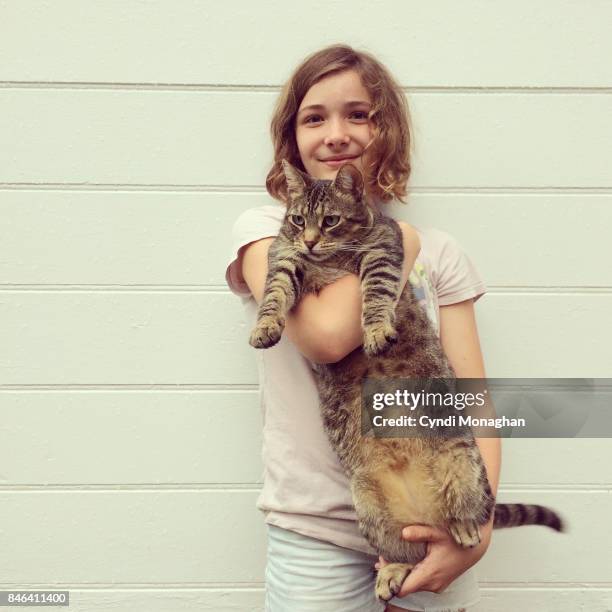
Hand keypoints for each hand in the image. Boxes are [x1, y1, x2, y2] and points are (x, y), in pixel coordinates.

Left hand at [374, 523, 490, 596]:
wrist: (474, 548)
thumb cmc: (456, 540)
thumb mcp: (437, 533)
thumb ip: (420, 533)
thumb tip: (403, 533)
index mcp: (430, 575)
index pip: (403, 588)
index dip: (390, 578)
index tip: (382, 564)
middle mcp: (432, 584)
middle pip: (405, 586)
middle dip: (393, 573)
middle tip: (382, 557)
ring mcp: (436, 585)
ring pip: (412, 584)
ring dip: (402, 572)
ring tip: (390, 558)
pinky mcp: (438, 582)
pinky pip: (420, 582)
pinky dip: (411, 573)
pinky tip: (404, 561)